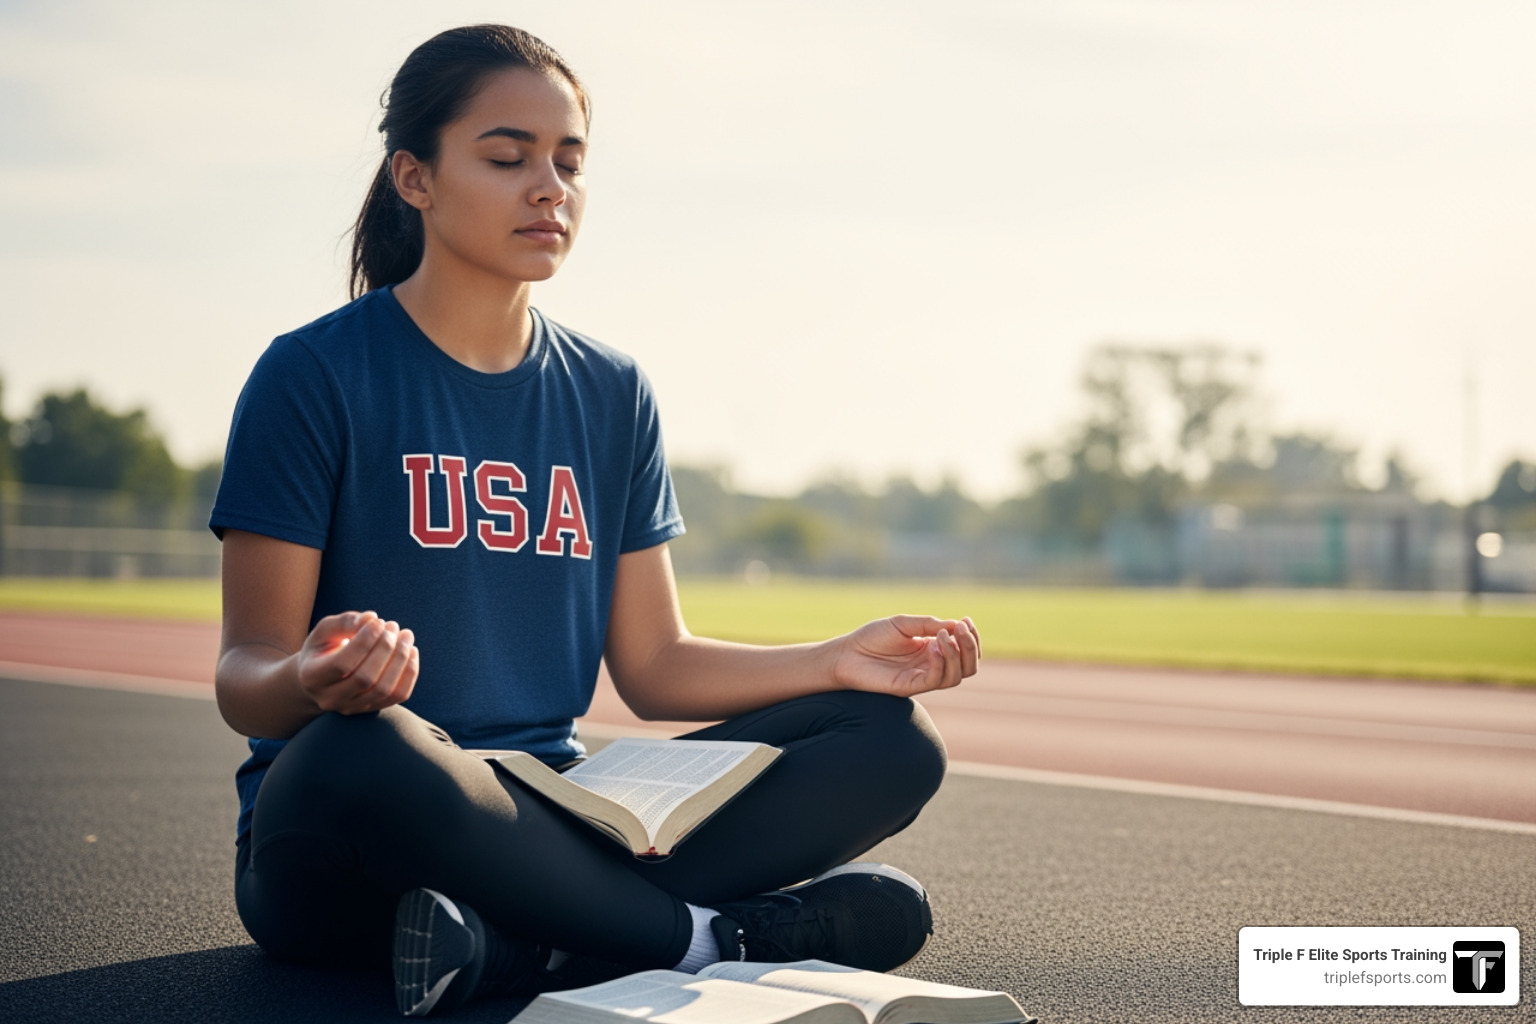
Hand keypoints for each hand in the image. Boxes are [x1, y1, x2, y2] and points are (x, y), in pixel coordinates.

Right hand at [294, 610, 418, 714]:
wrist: (323, 678)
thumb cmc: (324, 648)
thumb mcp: (325, 631)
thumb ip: (344, 622)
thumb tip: (371, 618)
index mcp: (312, 677)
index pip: (342, 664)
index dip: (364, 641)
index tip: (377, 621)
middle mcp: (330, 699)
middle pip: (365, 678)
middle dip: (385, 648)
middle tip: (393, 626)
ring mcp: (352, 707)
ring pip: (384, 689)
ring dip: (400, 659)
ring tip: (405, 635)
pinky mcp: (371, 709)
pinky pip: (398, 695)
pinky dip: (410, 672)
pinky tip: (411, 651)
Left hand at [832, 615, 979, 697]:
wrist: (846, 654)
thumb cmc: (872, 637)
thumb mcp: (904, 624)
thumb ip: (930, 624)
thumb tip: (957, 625)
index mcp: (933, 649)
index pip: (964, 650)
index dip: (971, 637)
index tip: (966, 620)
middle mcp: (931, 665)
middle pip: (968, 666)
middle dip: (971, 646)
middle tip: (960, 629)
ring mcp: (922, 678)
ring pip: (956, 676)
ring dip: (956, 654)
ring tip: (943, 636)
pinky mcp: (910, 687)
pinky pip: (935, 681)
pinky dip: (941, 664)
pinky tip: (933, 649)